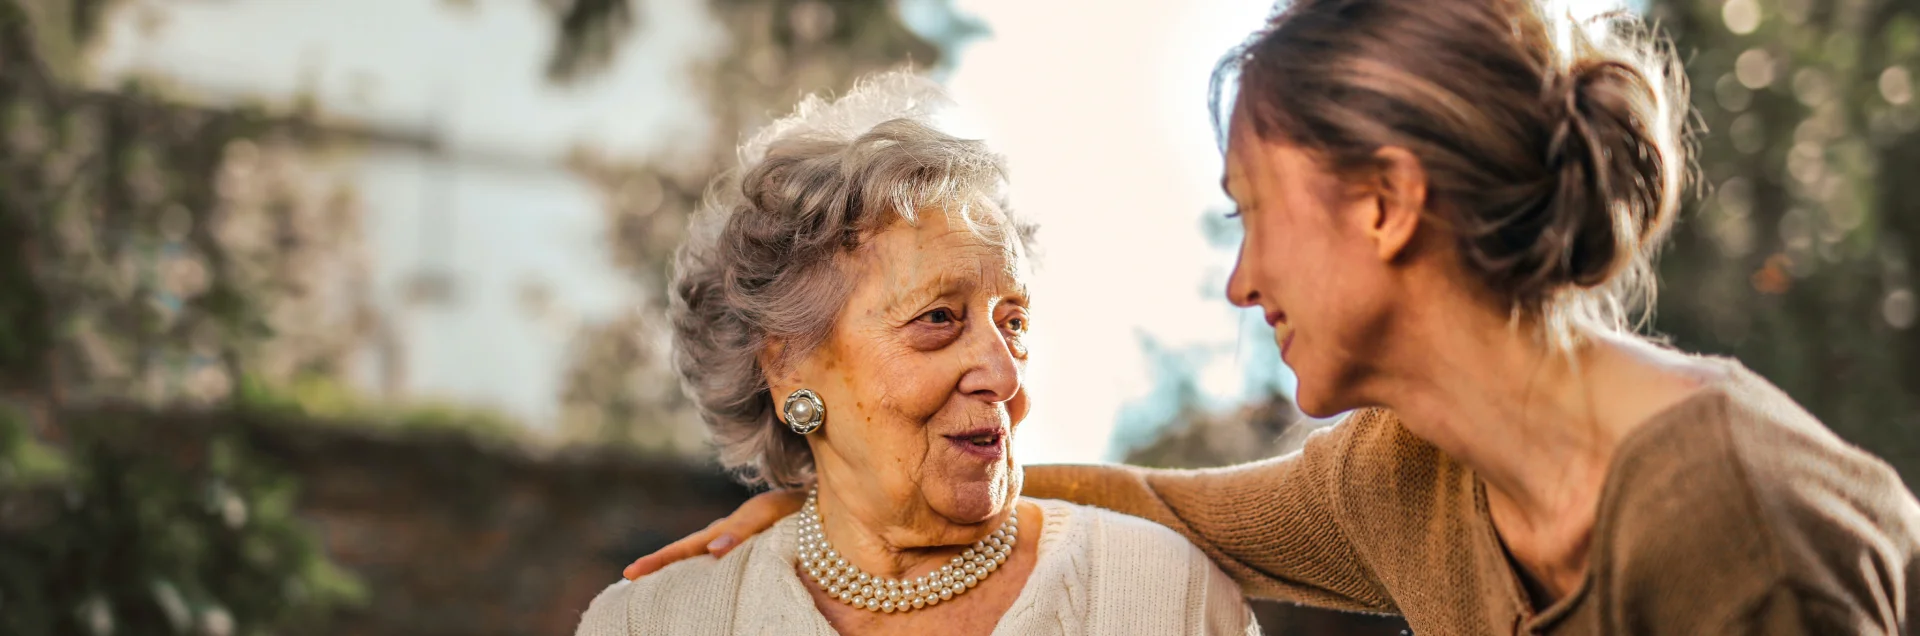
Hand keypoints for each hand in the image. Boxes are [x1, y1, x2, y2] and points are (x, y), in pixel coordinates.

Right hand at [622, 488, 805, 579]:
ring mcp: (739, 545)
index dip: (659, 560)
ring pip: (703, 560)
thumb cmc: (797, 505)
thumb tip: (710, 551)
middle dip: (660, 567)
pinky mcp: (755, 552)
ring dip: (681, 573)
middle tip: (629, 580)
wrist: (825, 502)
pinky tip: (703, 588)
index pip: (685, 547)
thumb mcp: (768, 512)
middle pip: (687, 554)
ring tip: (655, 590)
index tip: (630, 573)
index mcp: (727, 529)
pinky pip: (727, 566)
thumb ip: (741, 529)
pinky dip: (709, 575)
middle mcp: (728, 538)